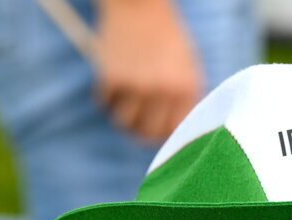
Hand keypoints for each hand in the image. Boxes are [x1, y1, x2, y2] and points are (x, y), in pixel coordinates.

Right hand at [96, 0, 204, 142]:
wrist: (140, 5)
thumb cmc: (166, 39)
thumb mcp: (187, 68)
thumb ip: (184, 100)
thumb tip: (171, 134)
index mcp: (187, 89)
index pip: (174, 131)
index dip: (162, 135)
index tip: (155, 130)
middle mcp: (164, 91)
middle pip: (147, 132)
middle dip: (140, 131)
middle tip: (136, 124)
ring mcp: (138, 85)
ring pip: (123, 122)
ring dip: (121, 116)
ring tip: (124, 104)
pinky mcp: (112, 77)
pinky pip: (104, 102)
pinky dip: (106, 97)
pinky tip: (113, 84)